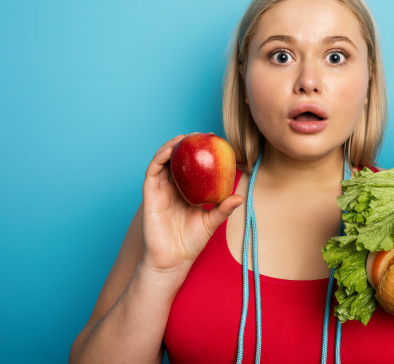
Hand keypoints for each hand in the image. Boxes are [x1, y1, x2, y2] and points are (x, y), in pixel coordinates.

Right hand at [141, 134, 243, 271]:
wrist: (172, 260)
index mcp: (185, 193)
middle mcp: (171, 189)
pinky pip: (153, 171)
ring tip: (185, 138)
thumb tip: (240, 197)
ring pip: (163, 161)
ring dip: (172, 146)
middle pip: (177, 160)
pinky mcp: (150, 195)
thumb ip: (223, 208)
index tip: (213, 143)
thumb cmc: (191, 243)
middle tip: (201, 135)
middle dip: (187, 145)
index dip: (200, 154)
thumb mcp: (211, 222)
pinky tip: (171, 150)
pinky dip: (160, 158)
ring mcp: (160, 191)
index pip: (191, 168)